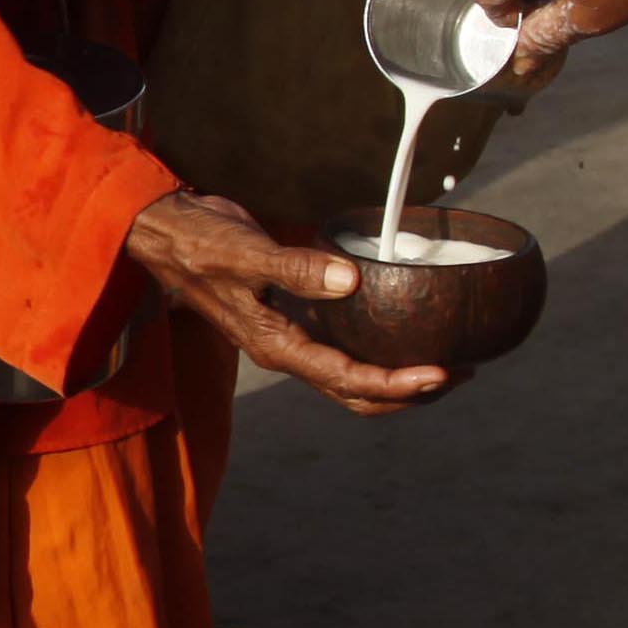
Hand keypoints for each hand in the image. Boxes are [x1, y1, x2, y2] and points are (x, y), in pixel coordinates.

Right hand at [120, 189, 444, 411]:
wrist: (167, 233)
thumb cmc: (199, 243)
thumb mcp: (244, 253)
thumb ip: (294, 268)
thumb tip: (350, 281)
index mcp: (277, 345)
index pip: (348, 379)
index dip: (397, 383)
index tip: (442, 373)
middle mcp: (287, 350)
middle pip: (356, 394)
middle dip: (409, 394)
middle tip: (460, 375)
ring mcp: (291, 337)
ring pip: (352, 378)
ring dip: (397, 379)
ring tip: (445, 362)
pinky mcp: (294, 317)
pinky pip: (343, 349)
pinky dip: (377, 351)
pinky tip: (403, 329)